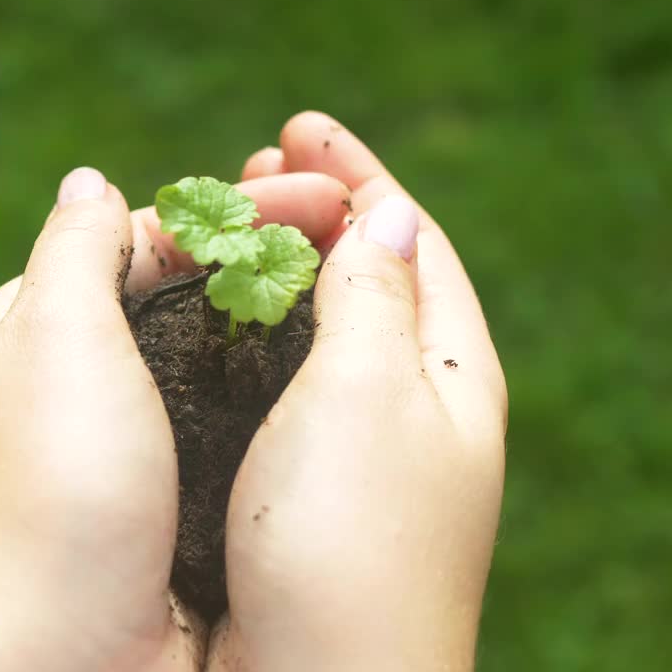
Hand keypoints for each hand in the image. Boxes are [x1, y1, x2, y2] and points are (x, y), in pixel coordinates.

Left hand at [0, 167, 351, 671]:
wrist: (64, 665)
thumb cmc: (53, 493)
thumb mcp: (53, 340)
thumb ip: (78, 249)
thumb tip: (92, 180)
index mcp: (37, 330)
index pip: (149, 239)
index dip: (243, 210)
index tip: (330, 196)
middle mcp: (80, 387)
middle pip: (189, 296)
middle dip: (274, 255)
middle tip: (362, 231)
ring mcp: (132, 452)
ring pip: (219, 360)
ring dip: (284, 318)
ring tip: (363, 290)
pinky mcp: (176, 507)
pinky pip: (236, 426)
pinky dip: (280, 391)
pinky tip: (331, 373)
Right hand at [206, 112, 507, 671]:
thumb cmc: (350, 544)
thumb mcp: (366, 396)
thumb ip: (376, 298)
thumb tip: (392, 214)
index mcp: (449, 375)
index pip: (414, 243)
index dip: (361, 176)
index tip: (299, 127)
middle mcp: (417, 411)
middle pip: (374, 281)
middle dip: (320, 214)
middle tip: (254, 168)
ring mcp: (367, 457)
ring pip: (330, 335)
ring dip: (286, 271)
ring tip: (232, 229)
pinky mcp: (316, 496)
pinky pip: (294, 388)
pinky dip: (261, 339)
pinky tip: (222, 332)